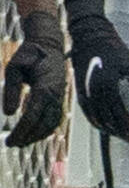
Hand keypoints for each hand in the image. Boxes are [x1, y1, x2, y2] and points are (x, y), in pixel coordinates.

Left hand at [3, 11, 65, 146]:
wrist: (49, 44)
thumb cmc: (29, 54)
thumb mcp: (14, 68)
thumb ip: (10, 90)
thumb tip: (9, 113)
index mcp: (45, 88)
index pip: (32, 117)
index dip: (21, 132)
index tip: (9, 141)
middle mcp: (56, 95)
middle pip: (43, 124)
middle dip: (27, 137)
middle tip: (11, 143)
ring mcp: (60, 96)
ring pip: (52, 124)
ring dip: (37, 135)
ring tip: (21, 141)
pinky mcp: (60, 97)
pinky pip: (55, 118)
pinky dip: (46, 129)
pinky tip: (34, 133)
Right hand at [68, 0, 128, 142]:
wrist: (90, 36)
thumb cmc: (114, 49)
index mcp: (108, 87)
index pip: (120, 115)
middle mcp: (95, 94)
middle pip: (108, 121)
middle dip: (121, 133)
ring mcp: (85, 94)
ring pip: (97, 120)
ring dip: (110, 130)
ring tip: (122, 135)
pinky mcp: (80, 92)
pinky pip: (88, 114)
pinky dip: (97, 123)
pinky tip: (106, 126)